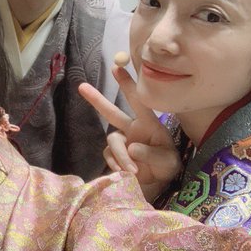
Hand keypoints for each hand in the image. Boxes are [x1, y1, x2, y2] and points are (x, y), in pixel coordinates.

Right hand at [78, 66, 180, 201]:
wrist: (159, 183)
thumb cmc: (167, 166)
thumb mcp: (168, 162)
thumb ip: (152, 154)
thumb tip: (132, 148)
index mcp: (148, 124)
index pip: (139, 101)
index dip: (128, 85)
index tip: (117, 68)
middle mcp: (132, 129)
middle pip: (111, 112)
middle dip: (97, 100)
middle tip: (82, 86)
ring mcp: (122, 141)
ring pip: (113, 141)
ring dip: (121, 156)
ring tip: (132, 171)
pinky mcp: (114, 155)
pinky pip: (109, 156)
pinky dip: (117, 165)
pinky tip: (125, 172)